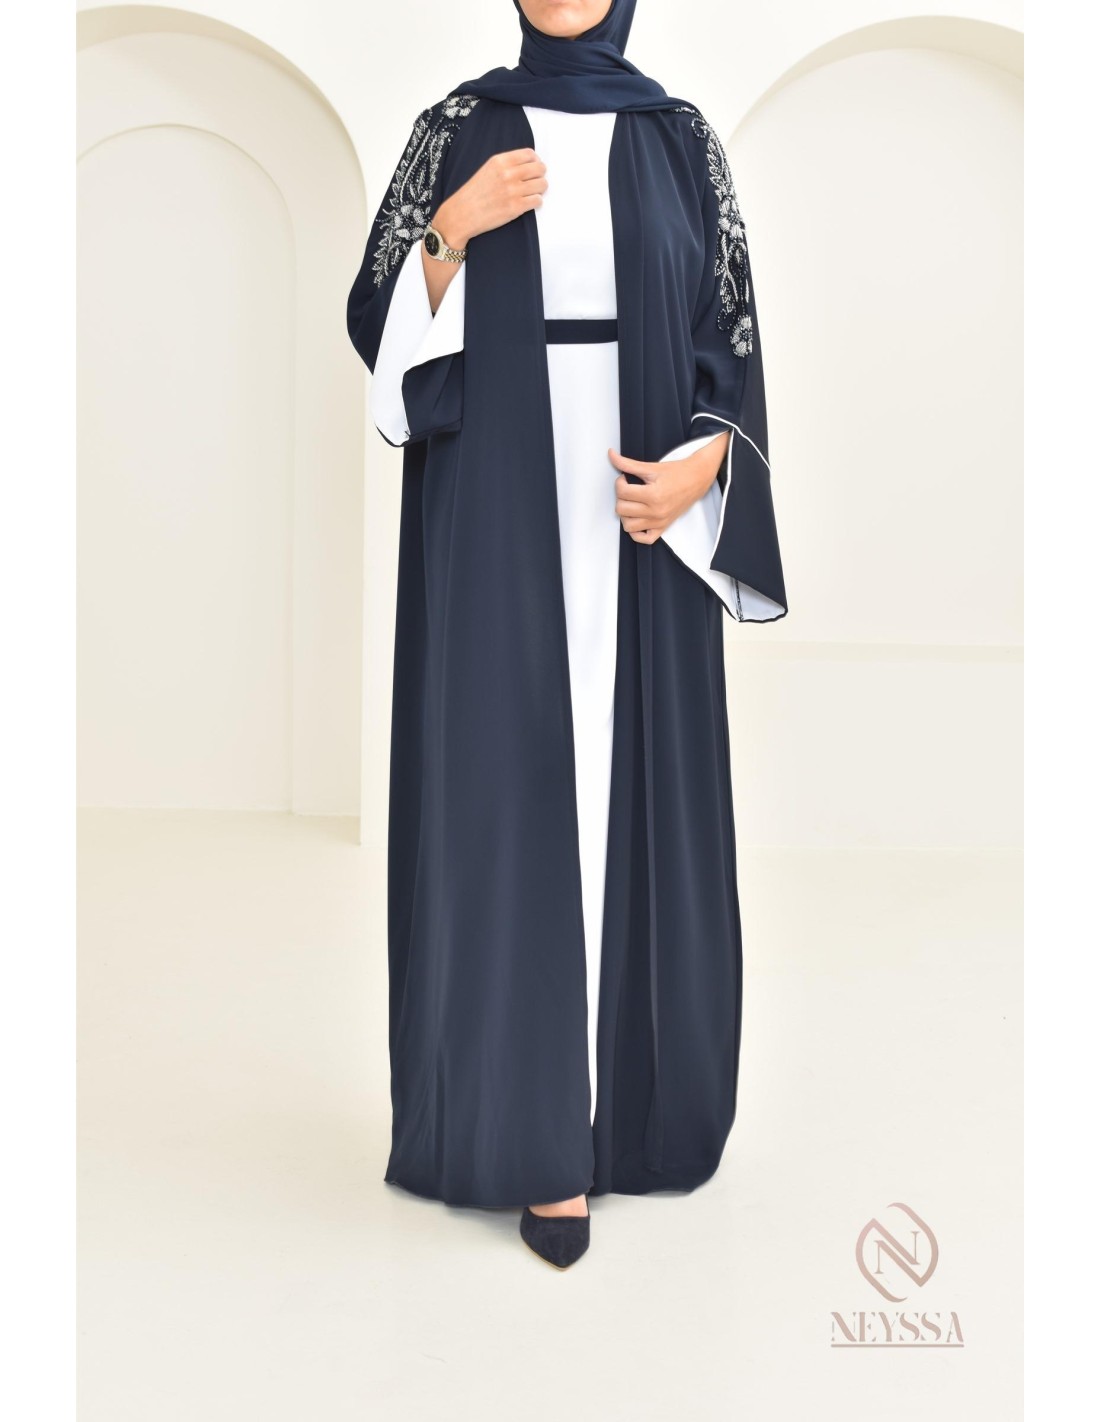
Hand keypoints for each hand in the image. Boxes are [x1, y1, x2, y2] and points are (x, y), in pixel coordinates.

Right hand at [433, 148, 547, 247]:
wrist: (463, 214)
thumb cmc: (474, 193)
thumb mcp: (488, 169)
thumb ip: (507, 164)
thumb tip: (529, 164)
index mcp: (500, 161)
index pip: (529, 154)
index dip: (536, 161)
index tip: (534, 167)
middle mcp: (508, 174)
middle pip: (539, 168)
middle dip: (540, 175)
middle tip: (535, 182)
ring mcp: (513, 191)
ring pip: (542, 184)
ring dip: (540, 189)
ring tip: (532, 193)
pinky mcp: (516, 207)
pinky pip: (538, 200)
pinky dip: (536, 202)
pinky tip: (528, 203)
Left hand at [609, 433, 729, 543]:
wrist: (697, 478)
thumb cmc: (676, 472)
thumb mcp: (651, 467)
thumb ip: (628, 463)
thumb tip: (611, 454)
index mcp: (653, 495)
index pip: (622, 493)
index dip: (619, 483)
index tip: (625, 478)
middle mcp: (656, 511)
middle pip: (621, 510)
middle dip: (621, 497)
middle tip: (628, 489)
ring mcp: (659, 522)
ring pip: (628, 526)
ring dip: (625, 514)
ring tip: (631, 503)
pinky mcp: (663, 527)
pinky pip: (644, 539)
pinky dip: (636, 533)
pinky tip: (637, 519)